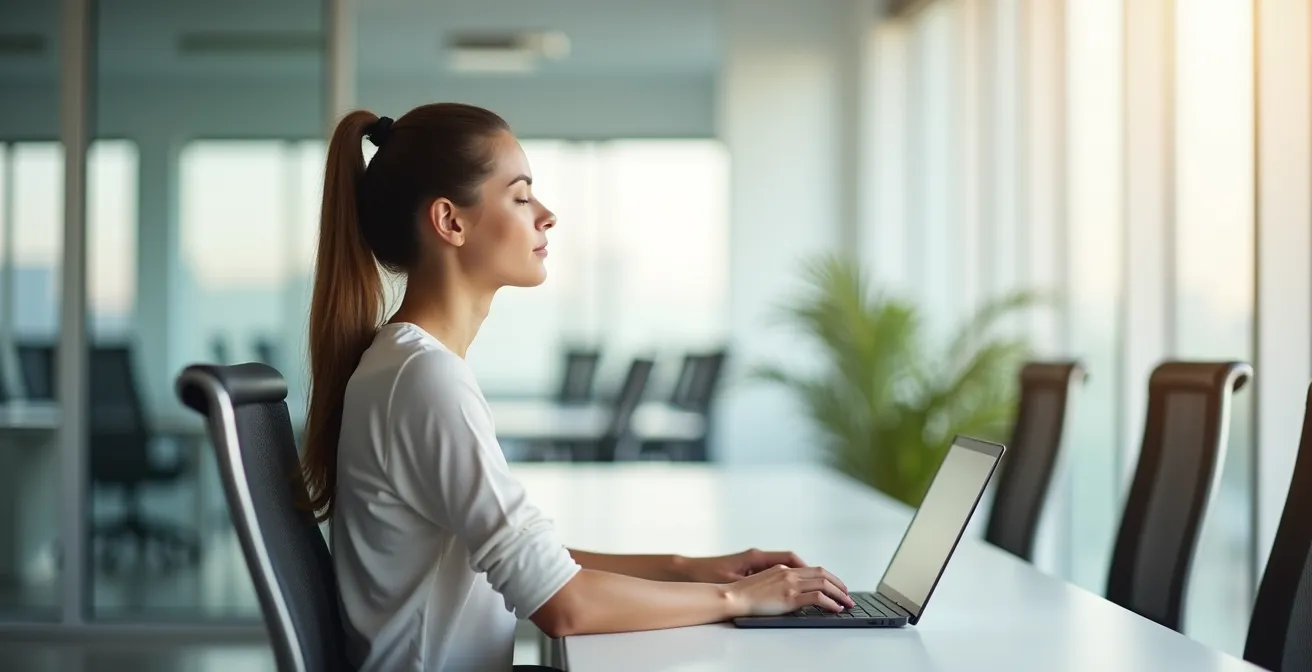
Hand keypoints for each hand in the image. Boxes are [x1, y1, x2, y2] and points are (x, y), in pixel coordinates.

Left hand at [676, 548, 806, 582]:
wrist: (690, 571)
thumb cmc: (708, 573)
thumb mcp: (734, 578)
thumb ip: (755, 582)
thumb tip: (775, 585)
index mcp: (755, 556)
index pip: (789, 557)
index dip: (806, 567)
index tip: (818, 577)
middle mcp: (757, 556)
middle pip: (791, 561)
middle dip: (809, 571)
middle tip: (826, 583)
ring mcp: (753, 562)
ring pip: (784, 566)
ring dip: (799, 575)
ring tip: (813, 587)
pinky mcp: (748, 568)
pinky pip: (774, 571)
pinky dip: (786, 579)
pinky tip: (791, 590)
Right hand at [725, 564, 854, 616]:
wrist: (733, 596)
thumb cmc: (744, 592)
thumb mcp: (765, 581)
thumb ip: (780, 582)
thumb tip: (793, 592)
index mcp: (783, 568)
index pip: (813, 569)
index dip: (828, 577)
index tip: (836, 585)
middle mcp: (789, 573)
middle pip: (822, 574)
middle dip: (838, 584)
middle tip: (847, 594)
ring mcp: (790, 584)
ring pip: (823, 584)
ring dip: (839, 594)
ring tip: (847, 603)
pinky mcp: (790, 597)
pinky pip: (817, 597)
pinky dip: (830, 602)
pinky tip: (835, 608)